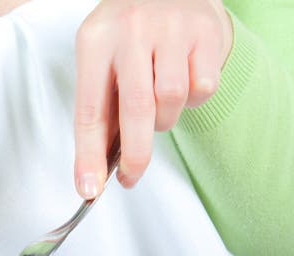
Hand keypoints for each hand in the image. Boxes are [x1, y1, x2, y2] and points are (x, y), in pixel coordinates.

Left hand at [74, 0, 233, 195]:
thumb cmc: (130, 33)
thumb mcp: (102, 58)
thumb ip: (102, 109)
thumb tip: (97, 168)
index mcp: (96, 40)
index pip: (89, 110)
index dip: (89, 156)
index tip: (89, 189)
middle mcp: (131, 30)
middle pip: (136, 109)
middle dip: (134, 155)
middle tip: (130, 176)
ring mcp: (171, 28)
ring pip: (171, 101)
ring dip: (165, 120)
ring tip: (159, 105)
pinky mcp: (205, 32)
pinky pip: (201, 89)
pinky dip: (193, 99)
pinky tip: (184, 81)